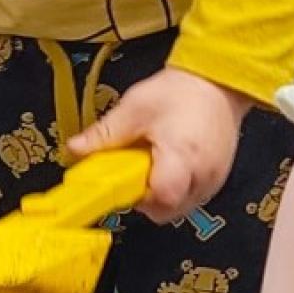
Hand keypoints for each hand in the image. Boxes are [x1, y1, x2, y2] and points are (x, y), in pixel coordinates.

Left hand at [70, 65, 247, 222]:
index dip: (137, 198)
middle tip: (135, 170)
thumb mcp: (135, 107)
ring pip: (179, 208)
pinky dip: (175, 188)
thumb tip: (75, 148)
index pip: (160, 200)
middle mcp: (202, 174)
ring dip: (160, 194)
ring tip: (153, 163)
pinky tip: (168, 164)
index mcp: (181, 156)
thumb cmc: (182, 91)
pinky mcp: (216, 180)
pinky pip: (190, 198)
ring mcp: (212, 180)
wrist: (218, 82)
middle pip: (167, 210)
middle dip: (145, 197)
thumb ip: (105, 133)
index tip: (123, 182)